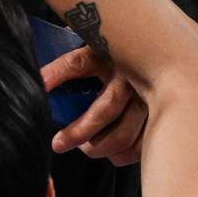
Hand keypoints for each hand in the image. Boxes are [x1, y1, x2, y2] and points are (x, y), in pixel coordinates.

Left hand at [40, 46, 146, 166]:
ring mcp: (147, 96)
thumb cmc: (115, 51)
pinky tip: (110, 151)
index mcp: (108, 53)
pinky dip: (123, 153)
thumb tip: (40, 75)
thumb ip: (72, 56)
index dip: (54, 75)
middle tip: (58, 143)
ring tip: (85, 147)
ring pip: (123, 134)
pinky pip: (140, 144)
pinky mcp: (158, 114)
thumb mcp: (93, 43)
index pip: (76, 64)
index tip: (38, 87)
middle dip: (78, 133)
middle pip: (104, 110)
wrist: (156, 45)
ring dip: (99, 147)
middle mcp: (130, 74)